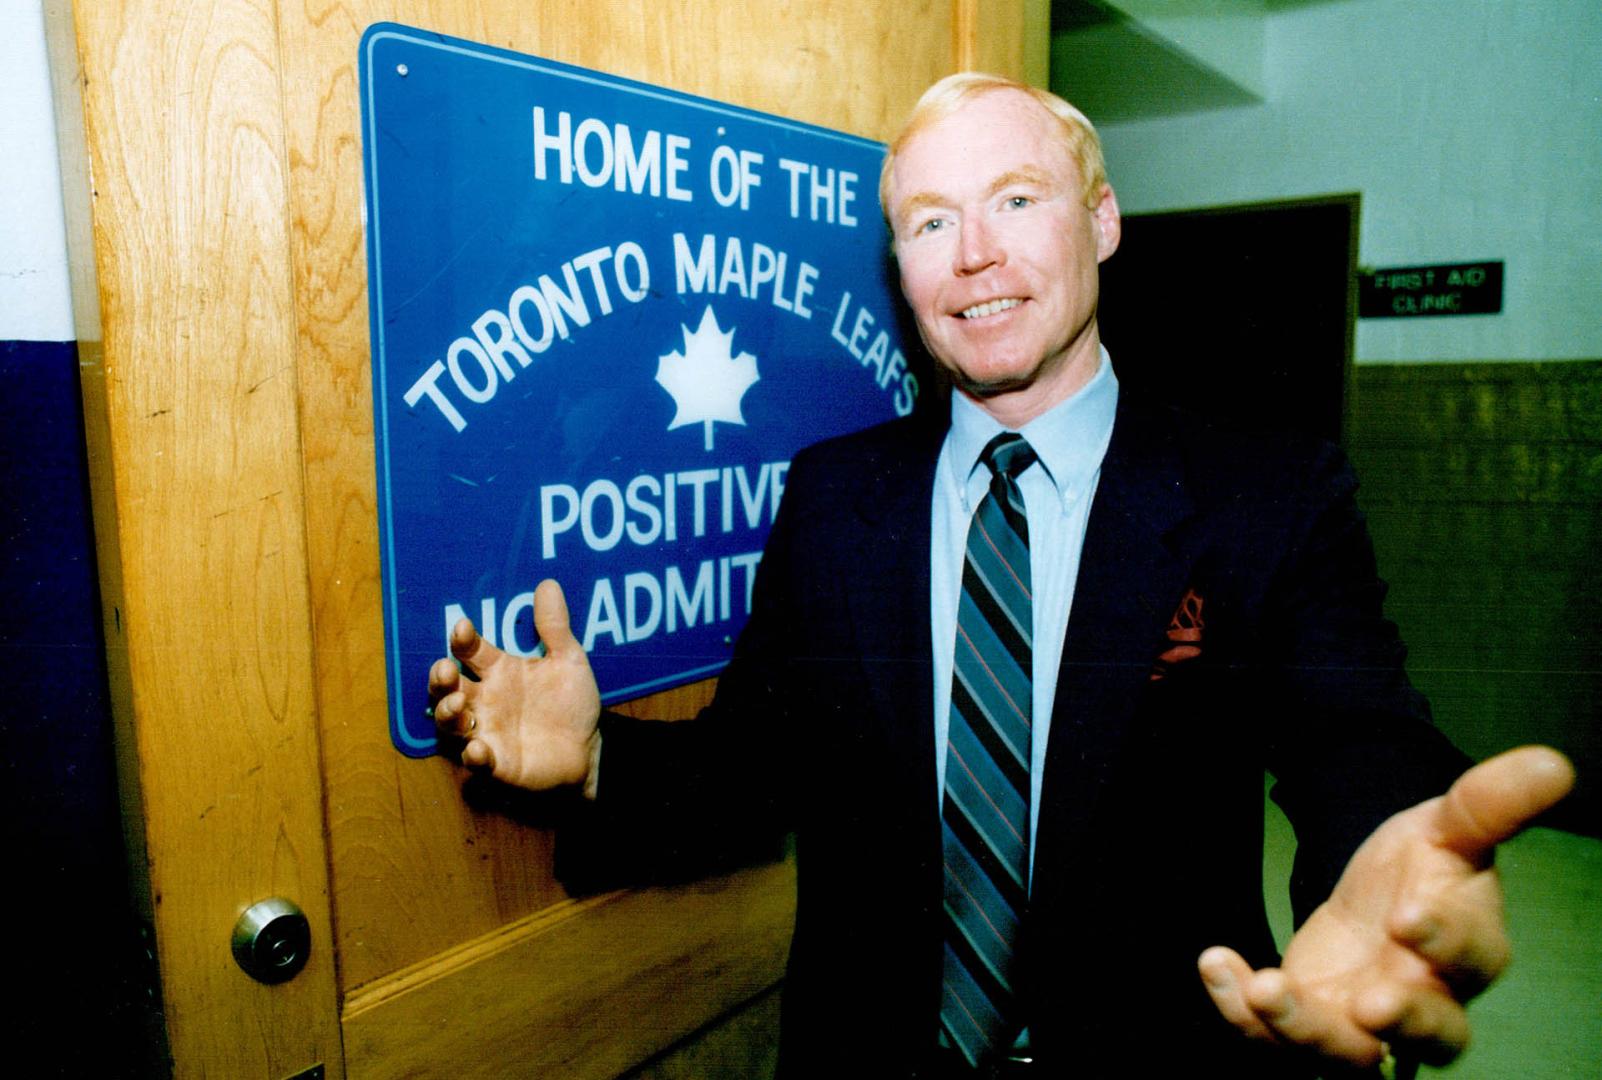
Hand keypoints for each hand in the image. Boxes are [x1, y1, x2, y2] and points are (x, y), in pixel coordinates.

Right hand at [428, 579, 601, 793]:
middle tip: (445, 670)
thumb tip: (548, 584)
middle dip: (439, 677)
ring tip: (457, 704)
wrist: (590, 747)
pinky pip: (476, 760)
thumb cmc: (572, 702)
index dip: (462, 638)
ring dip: (447, 712)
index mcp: (500, 671)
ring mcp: (488, 731)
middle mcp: (486, 699)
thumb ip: (555, 627)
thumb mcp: (568, 660)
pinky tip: (479, 748)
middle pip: (447, 686)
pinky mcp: (497, 762)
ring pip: (450, 722)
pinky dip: (473, 754)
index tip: (463, 628)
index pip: (470, 651)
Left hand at [1199, 745, 1574, 1069]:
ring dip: (1303, 1030)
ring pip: (1349, 1056)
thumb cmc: (1426, 869)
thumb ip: (1491, 801)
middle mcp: (1427, 1002)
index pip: (1468, 959)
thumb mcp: (1450, 827)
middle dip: (1400, 1023)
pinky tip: (1218, 966)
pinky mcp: (1312, 1027)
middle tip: (1368, 1003)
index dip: (1442, 940)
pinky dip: (1242, 1013)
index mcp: (1470, 952)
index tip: (1407, 914)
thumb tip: (1553, 763)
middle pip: (1430, 1036)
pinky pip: (1275, 1040)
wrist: (1377, 896)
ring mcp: (1366, 1025)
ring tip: (1264, 990)